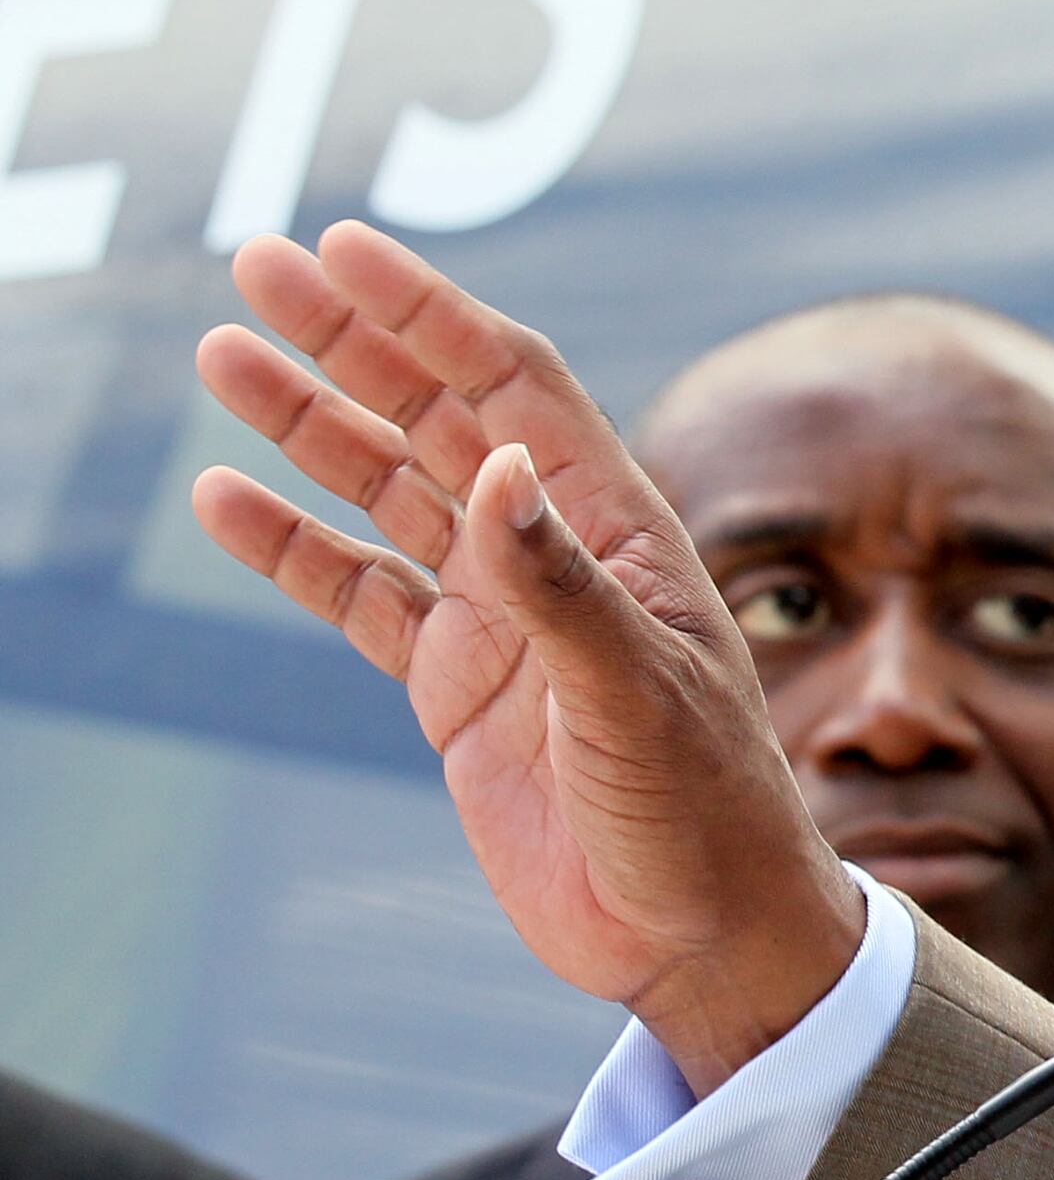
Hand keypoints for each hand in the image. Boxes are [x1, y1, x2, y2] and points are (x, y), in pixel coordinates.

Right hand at [193, 222, 862, 1092]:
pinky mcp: (458, 687)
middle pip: (440, 413)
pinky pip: (361, 593)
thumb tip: (506, 464)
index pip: (514, 384)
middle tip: (256, 265)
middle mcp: (557, 553)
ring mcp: (502, 617)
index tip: (343, 249)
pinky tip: (230, 500)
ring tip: (222, 357)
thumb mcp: (638, 694)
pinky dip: (294, 548)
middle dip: (352, 339)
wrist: (703, 930)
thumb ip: (561, 589)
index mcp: (617, 529)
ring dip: (310, 424)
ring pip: (389, 490)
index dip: (429, 313)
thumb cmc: (706, 811)